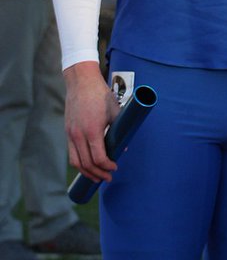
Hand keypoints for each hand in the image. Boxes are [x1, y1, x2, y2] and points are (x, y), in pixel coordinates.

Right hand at [63, 62, 119, 182]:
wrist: (82, 83)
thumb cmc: (101, 96)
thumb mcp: (116, 112)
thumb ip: (120, 130)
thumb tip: (125, 147)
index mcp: (92, 130)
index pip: (98, 158)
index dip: (107, 166)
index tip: (115, 168)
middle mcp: (78, 135)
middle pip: (86, 164)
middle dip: (98, 174)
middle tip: (108, 178)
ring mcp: (71, 134)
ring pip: (76, 162)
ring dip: (86, 172)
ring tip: (97, 177)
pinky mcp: (67, 132)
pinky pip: (71, 153)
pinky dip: (79, 163)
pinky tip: (88, 166)